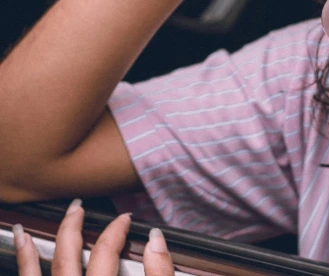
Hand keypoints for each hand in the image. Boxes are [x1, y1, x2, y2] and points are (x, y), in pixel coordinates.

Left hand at [14, 200, 173, 275]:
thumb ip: (159, 273)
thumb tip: (157, 240)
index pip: (107, 251)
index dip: (117, 230)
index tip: (126, 219)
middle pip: (68, 256)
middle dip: (73, 228)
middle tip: (77, 208)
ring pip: (44, 271)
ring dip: (32, 247)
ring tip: (27, 228)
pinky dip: (24, 263)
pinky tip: (21, 246)